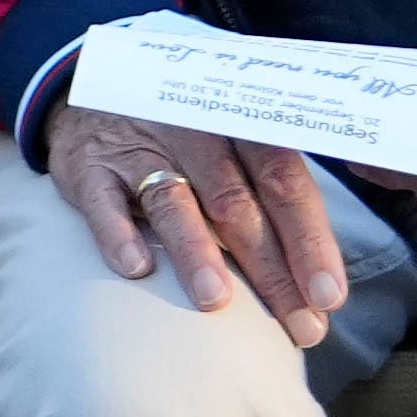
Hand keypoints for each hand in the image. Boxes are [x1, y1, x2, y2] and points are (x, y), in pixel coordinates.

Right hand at [49, 101, 344, 342]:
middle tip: (296, 325)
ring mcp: (139, 150)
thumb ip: (269, 195)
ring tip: (215, 300)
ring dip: (195, 251)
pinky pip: (102, 201)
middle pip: (237, 205)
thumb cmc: (184, 137)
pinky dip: (117, 233)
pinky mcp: (88, 167)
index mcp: (242, 130)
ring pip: (173, 201)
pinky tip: (136, 268)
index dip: (310, 241)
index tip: (329, 297)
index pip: (285, 185)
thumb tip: (320, 278)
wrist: (95, 91)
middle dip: (270, 269)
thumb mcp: (231, 143)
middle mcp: (195, 136)